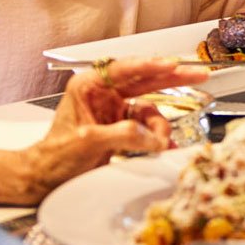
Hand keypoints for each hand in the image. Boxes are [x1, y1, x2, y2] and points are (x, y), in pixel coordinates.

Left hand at [22, 58, 210, 202]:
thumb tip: (150, 135)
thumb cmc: (54, 157)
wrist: (45, 180)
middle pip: (145, 80)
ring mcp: (115, 110)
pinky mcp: (123, 128)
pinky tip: (163, 146)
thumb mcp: (87, 142)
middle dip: (173, 78)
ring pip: (150, 108)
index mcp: (89, 86)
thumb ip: (121, 135)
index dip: (150, 65)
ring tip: (161, 142)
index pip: (124, 68)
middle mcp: (104, 94)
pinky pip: (148, 127)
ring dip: (160, 125)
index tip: (171, 64)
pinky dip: (157, 137)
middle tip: (198, 74)